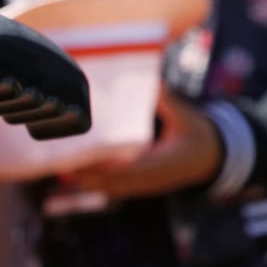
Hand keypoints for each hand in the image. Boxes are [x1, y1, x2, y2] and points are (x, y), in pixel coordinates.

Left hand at [59, 90, 222, 201]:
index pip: (123, 170)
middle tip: (55, 156)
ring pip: (105, 187)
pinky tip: (71, 167)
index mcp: (159, 164)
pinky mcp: (137, 185)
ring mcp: (141, 185)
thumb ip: (167, 101)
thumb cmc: (197, 135)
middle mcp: (147, 179)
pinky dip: (91, 179)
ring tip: (57, 161)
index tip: (78, 156)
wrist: (210, 159)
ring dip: (82, 177)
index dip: (98, 166)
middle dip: (82, 172)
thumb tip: (152, 80)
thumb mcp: (185, 117)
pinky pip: (109, 186)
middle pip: (106, 182)